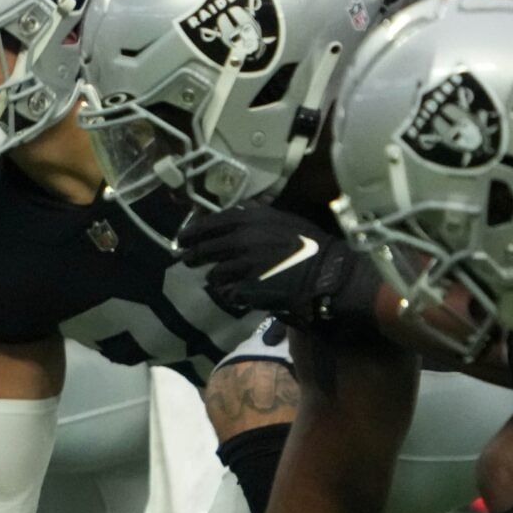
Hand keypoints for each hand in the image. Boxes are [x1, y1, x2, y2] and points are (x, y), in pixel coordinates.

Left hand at [175, 205, 379, 330]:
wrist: (331, 273)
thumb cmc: (312, 246)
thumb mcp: (284, 221)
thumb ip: (257, 217)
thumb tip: (232, 216)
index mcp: (252, 219)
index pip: (210, 224)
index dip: (193, 232)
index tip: (182, 239)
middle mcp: (243, 239)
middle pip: (204, 250)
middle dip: (194, 257)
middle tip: (188, 260)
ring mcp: (245, 265)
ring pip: (215, 276)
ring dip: (217, 280)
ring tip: (222, 282)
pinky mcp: (248, 288)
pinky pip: (229, 294)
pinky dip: (232, 295)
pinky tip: (239, 295)